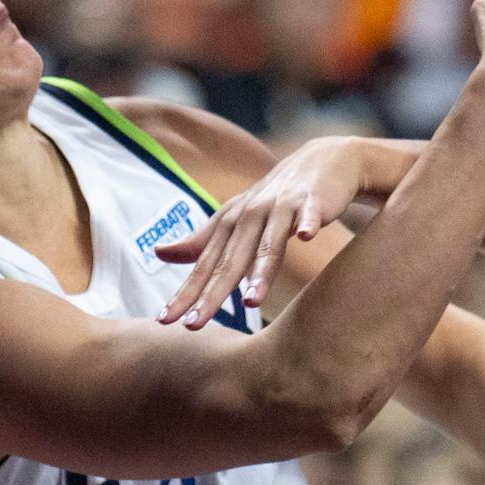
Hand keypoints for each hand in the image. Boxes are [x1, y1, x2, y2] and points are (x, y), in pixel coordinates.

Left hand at [156, 138, 361, 326]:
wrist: (326, 161)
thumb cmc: (278, 197)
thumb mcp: (237, 218)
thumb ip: (201, 240)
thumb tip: (158, 253)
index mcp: (231, 224)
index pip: (205, 264)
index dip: (185, 293)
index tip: (164, 321)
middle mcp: (251, 215)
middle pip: (231, 260)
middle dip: (212, 293)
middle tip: (194, 323)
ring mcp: (282, 207)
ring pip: (269, 243)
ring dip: (260, 270)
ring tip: (251, 301)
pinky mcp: (314, 200)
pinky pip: (310, 214)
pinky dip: (308, 223)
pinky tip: (308, 236)